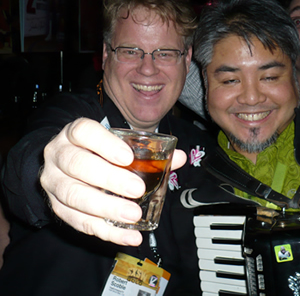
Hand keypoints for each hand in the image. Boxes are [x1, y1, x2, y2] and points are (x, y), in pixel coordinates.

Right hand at [40, 118, 185, 245]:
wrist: (69, 163)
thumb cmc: (99, 152)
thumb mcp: (118, 144)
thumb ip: (148, 151)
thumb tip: (178, 157)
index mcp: (75, 133)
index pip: (84, 132)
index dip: (105, 144)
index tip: (128, 157)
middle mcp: (59, 155)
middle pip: (78, 164)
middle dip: (109, 179)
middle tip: (137, 190)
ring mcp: (54, 182)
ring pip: (74, 195)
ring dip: (106, 208)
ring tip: (133, 216)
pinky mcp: (57, 207)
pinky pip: (78, 222)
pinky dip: (106, 231)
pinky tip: (128, 235)